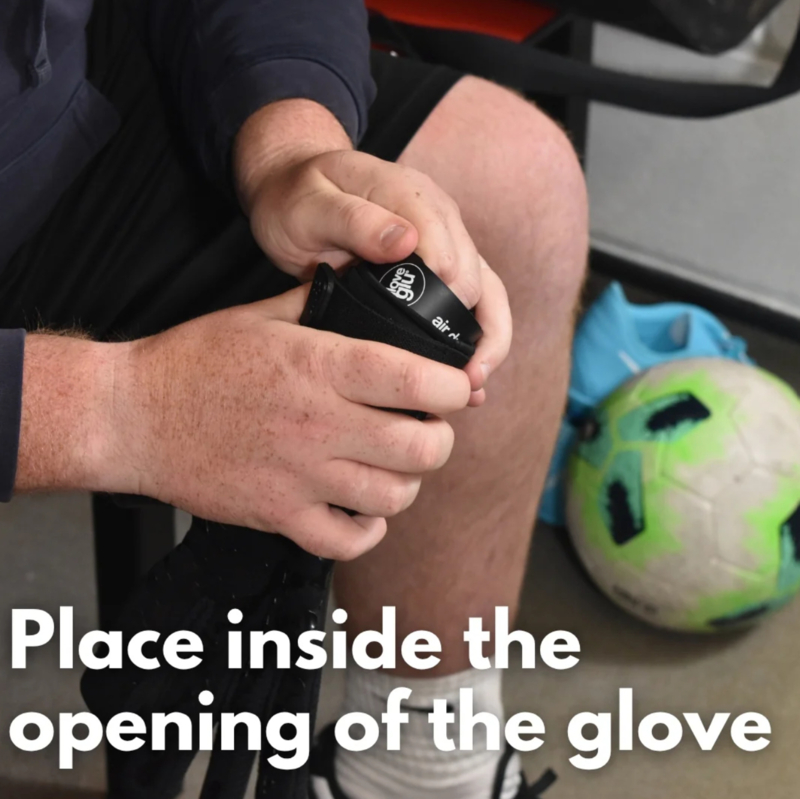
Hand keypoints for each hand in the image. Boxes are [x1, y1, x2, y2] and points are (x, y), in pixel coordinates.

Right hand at [101, 287, 470, 559]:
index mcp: (318, 366)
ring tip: (394, 464)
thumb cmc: (195, 362)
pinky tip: (361, 507)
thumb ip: (322, 306)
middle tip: (427, 427)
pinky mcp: (278, 514)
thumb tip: (365, 294)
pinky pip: (347, 540)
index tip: (455, 386)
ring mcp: (299, 475)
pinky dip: (367, 529)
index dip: (453, 385)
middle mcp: (317, 423)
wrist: (133, 416)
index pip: (416, 379)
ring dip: (407, 482)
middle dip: (439, 438)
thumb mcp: (262, 315)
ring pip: (394, 497)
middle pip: (421, 447)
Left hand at [234, 101, 511, 404]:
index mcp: (408, 194)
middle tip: (462, 380)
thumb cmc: (296, 196)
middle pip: (477, 274)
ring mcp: (443, 238)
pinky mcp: (438, 261)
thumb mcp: (311, 206)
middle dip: (478, 329)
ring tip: (474, 383)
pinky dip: (476, 335)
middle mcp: (437, 215)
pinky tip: (471, 371)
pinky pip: (471, 297)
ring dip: (487, 338)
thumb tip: (407, 241)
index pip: (445, 244)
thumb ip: (354, 220)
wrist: (293, 186)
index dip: (449, 293)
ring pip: (486, 289)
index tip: (441, 336)